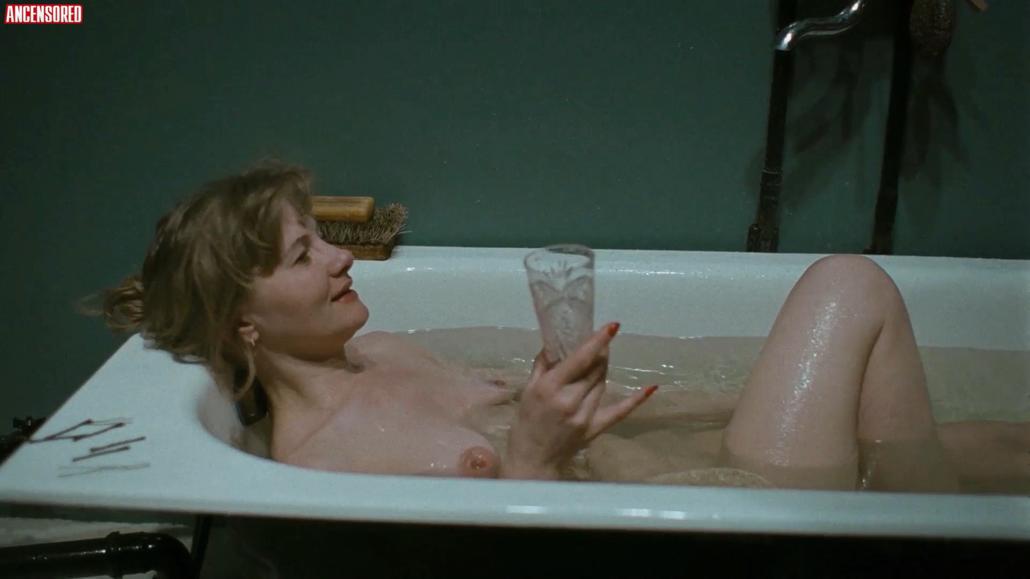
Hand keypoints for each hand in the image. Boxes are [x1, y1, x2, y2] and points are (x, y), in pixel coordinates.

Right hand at [501, 322, 657, 479]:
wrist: (533, 459)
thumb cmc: (527, 421)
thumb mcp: (529, 389)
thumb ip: (544, 364)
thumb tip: (557, 342)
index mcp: (551, 388)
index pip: (580, 359)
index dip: (597, 342)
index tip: (612, 327)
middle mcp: (570, 400)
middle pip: (595, 370)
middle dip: (600, 353)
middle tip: (600, 342)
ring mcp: (585, 416)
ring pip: (603, 384)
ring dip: (602, 370)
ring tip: (599, 361)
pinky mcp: (596, 429)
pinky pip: (620, 412)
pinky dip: (636, 400)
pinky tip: (650, 388)